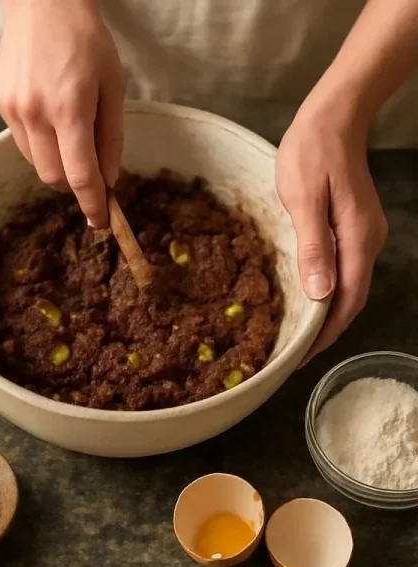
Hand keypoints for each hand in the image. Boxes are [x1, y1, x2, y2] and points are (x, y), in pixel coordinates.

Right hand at [0, 0, 124, 227]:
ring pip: (36, 163)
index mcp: (70, 107)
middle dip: (73, 184)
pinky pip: (22, 141)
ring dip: (56, 162)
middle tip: (89, 172)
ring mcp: (12, 109)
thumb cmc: (85, 37)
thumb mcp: (112, 84)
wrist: (41, 0)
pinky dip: (40, 142)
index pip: (80, 175)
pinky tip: (48, 113)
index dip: (92, 204)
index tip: (100, 221)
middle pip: (54, 178)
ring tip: (68, 132)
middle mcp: (35, 113)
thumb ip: (111, 137)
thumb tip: (107, 180)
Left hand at [276, 98, 387, 361]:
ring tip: (295, 335)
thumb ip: (314, 246)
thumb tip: (321, 294)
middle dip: (325, 333)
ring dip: (326, 315)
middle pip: (351, 301)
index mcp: (357, 240)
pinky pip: (345, 271)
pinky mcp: (356, 228)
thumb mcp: (304, 198)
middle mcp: (368, 243)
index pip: (346, 302)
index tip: (298, 358)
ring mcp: (365, 236)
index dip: (324, 335)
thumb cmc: (313, 151)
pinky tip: (307, 299)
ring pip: (349, 288)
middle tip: (291, 356)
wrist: (336, 114)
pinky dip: (328, 293)